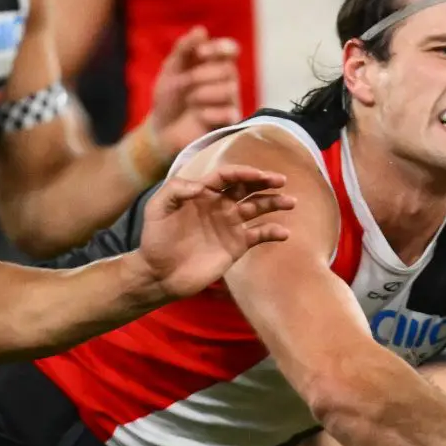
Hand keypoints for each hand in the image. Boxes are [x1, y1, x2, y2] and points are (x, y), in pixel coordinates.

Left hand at [134, 163, 293, 298]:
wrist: (160, 273)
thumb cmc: (156, 239)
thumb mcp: (157, 208)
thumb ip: (176, 190)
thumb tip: (202, 186)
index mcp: (203, 193)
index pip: (227, 177)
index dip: (243, 172)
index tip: (258, 174)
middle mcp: (220, 205)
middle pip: (247, 188)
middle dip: (264, 182)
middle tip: (281, 180)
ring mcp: (230, 225)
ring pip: (257, 208)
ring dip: (274, 202)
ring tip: (290, 202)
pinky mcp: (236, 245)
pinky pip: (259, 235)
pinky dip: (272, 232)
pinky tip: (284, 233)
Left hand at [148, 26, 244, 152]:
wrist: (161, 130)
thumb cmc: (168, 97)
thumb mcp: (171, 69)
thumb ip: (184, 48)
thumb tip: (201, 30)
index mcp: (214, 64)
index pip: (231, 49)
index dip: (220, 48)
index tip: (200, 53)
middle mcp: (226, 81)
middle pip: (229, 69)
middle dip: (203, 75)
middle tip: (186, 83)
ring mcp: (229, 102)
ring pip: (231, 89)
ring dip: (204, 93)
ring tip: (190, 102)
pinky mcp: (228, 123)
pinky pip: (229, 113)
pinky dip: (209, 112)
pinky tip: (199, 116)